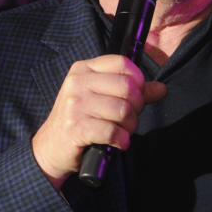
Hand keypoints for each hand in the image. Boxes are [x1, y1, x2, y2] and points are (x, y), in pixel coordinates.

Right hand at [30, 54, 166, 189]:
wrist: (50, 148)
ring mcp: (75, 105)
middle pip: (127, 87)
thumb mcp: (101, 98)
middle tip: (129, 118)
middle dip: (137, 106)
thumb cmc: (79, 120)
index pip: (122, 63)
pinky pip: (113, 131)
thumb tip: (161, 89)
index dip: (138, 80)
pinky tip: (117, 142)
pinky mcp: (75, 127)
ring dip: (130, 126)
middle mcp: (78, 83)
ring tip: (122, 131)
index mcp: (84, 69)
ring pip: (123, 110)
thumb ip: (132, 91)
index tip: (136, 96)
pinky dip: (121, 140)